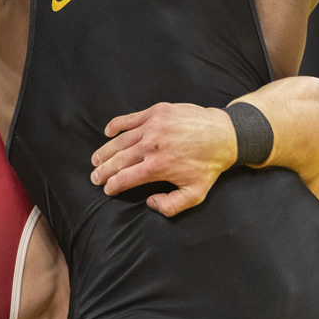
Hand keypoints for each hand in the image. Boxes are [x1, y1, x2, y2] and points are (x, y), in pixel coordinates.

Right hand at [91, 103, 236, 216]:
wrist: (224, 135)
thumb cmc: (209, 165)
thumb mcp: (195, 194)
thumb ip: (171, 206)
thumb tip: (149, 203)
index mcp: (157, 167)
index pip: (125, 179)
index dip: (112, 186)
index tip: (107, 189)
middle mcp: (151, 146)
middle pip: (118, 161)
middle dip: (103, 171)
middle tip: (95, 177)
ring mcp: (152, 127)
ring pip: (120, 141)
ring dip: (105, 152)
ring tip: (96, 160)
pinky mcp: (156, 112)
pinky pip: (129, 119)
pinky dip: (116, 125)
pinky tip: (108, 133)